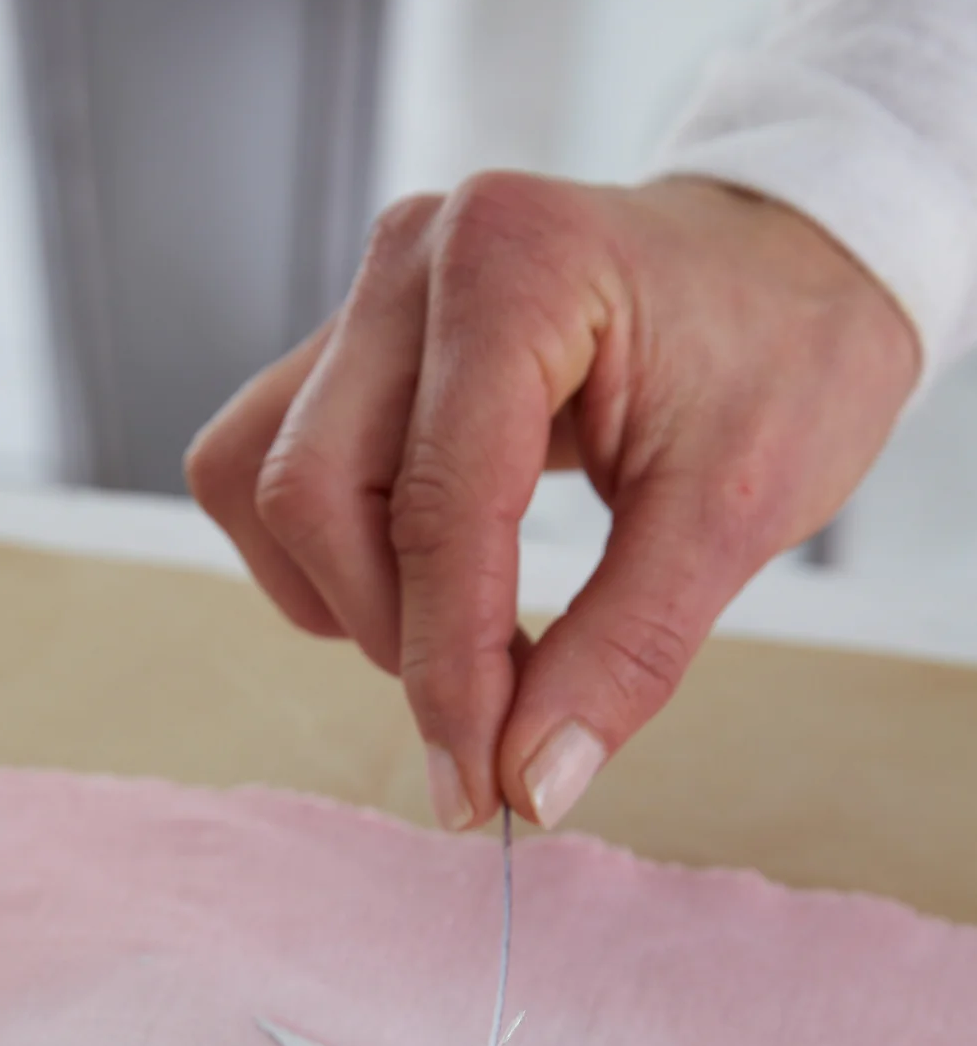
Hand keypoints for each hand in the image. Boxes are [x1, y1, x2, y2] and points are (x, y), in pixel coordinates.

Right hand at [185, 173, 919, 829]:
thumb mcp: (739, 511)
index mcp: (517, 266)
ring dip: (342, 593)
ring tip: (465, 627)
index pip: (433, 509)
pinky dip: (327, 554)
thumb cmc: (785, 355)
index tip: (480, 788)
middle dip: (390, 632)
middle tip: (496, 700)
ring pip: (256, 480)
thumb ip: (627, 651)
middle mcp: (413, 257)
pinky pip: (266, 463)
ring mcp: (369, 293)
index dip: (447, 672)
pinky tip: (426, 575)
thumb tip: (529, 784)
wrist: (789, 260)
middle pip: (306, 493)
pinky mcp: (349, 338)